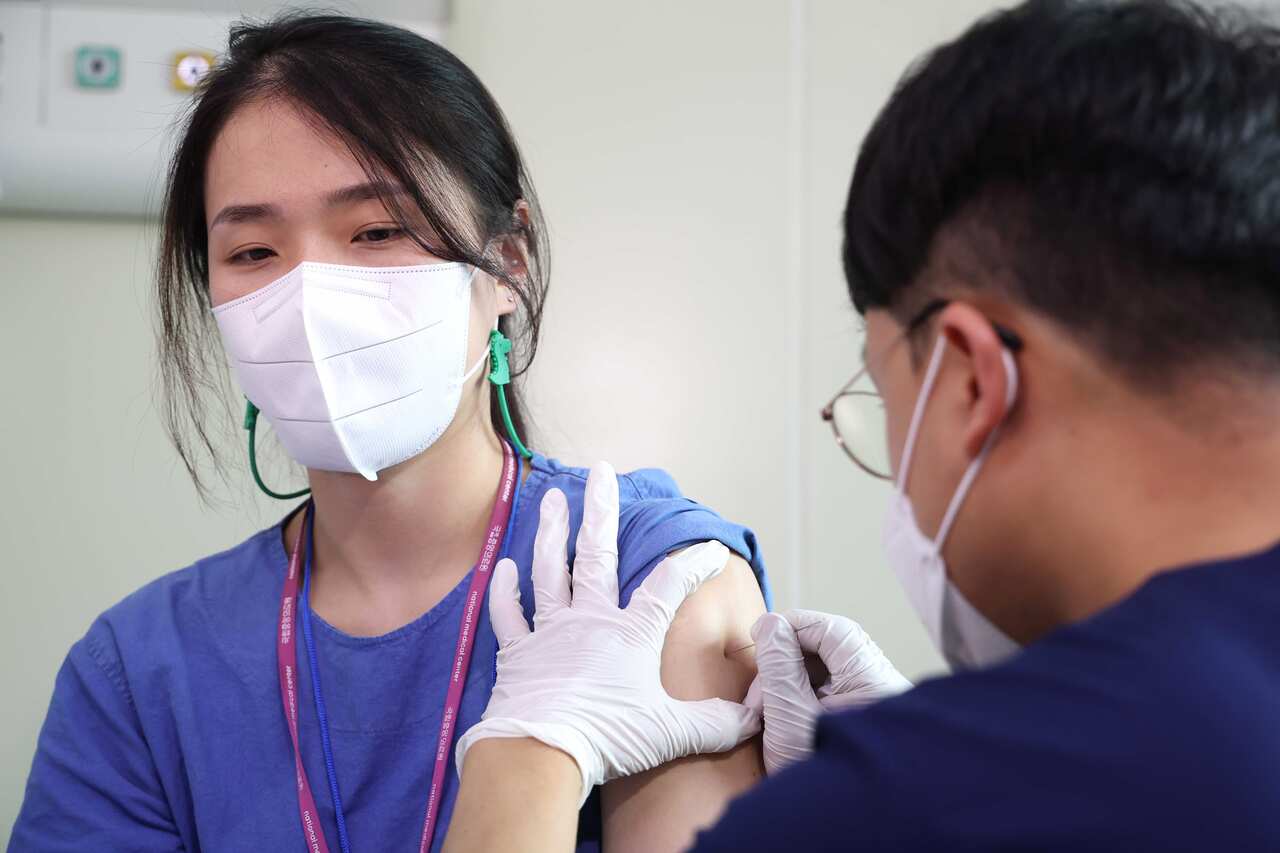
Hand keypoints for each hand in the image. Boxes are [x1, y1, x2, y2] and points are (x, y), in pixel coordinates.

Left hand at [455, 462, 760, 803]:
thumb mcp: (672, 733)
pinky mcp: (517, 653)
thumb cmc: (608, 738)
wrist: (540, 753)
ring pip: (549, 569)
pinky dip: (506, 590)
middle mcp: (589, 620)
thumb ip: (715, 723)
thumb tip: (756, 718)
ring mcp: (549, 632)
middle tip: (602, 471)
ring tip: (555, 498)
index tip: (710, 548)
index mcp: (631, 634)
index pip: (669, 586)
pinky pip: (508, 614)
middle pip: (598, 553)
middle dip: (603, 510)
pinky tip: (505, 567)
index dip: (693, 565)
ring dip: (552, 532)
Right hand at [747, 609, 911, 774]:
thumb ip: (778, 665)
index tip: (763, 632)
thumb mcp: (789, 716)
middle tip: (760, 685)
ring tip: (765, 710)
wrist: (837, 831)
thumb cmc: (816, 778)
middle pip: (831, 652)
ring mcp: (874, 710)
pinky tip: (780, 718)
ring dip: (791, 682)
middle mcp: (882, 692)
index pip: (834, 631)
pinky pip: (831, 697)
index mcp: (874, 684)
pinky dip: (802, 699)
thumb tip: (771, 624)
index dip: (795, 626)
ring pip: (828, 675)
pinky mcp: (862, 726)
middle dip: (788, 661)